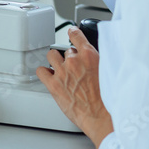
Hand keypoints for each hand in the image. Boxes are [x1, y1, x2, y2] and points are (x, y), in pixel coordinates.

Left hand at [36, 26, 113, 148]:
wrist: (101, 116)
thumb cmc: (106, 99)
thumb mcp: (108, 72)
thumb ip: (98, 61)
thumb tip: (94, 59)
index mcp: (89, 55)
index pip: (76, 35)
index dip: (73, 33)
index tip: (72, 33)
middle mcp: (74, 61)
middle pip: (66, 51)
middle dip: (70, 58)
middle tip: (75, 68)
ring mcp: (62, 72)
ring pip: (52, 55)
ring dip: (55, 61)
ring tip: (60, 69)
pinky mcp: (53, 85)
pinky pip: (41, 71)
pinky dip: (44, 72)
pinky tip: (49, 76)